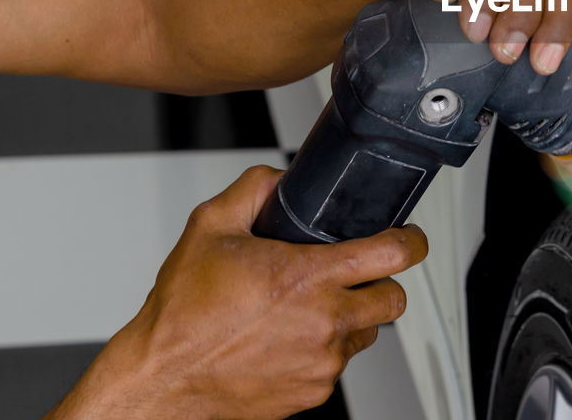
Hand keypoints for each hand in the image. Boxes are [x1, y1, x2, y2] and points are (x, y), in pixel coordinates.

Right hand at [47, 166, 427, 419]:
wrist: (160, 379)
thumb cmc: (182, 314)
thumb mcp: (209, 228)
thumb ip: (253, 189)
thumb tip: (283, 179)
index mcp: (306, 277)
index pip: (393, 254)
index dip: (411, 241)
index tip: (409, 238)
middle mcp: (323, 321)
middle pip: (395, 298)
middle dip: (383, 282)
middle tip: (359, 275)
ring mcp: (322, 362)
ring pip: (367, 332)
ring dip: (352, 317)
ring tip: (310, 308)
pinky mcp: (313, 392)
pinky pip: (338, 364)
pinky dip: (324, 349)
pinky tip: (290, 338)